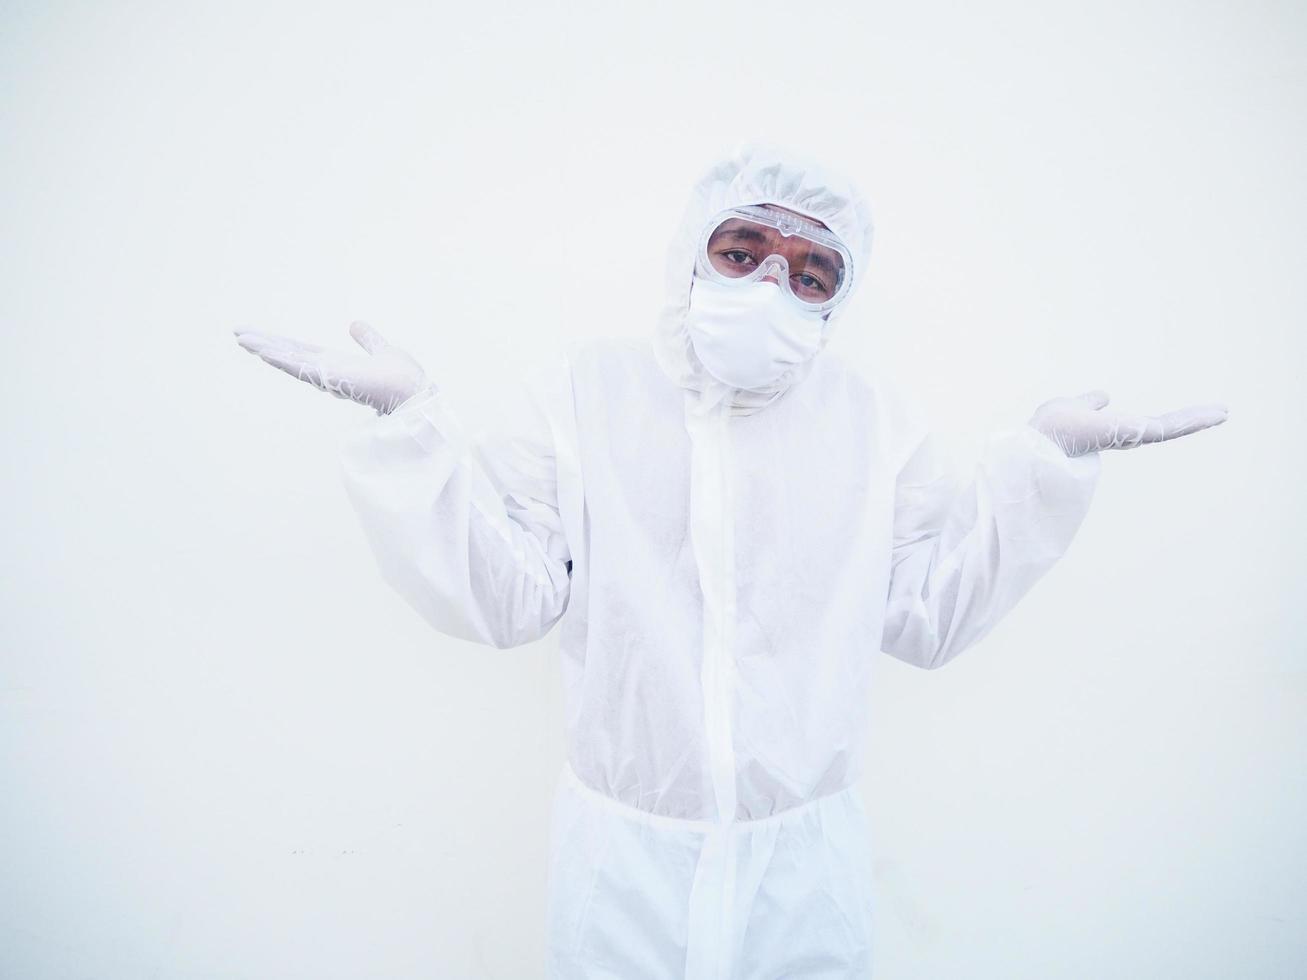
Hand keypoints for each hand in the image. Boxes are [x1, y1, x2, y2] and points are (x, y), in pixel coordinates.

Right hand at [235, 321, 434, 415]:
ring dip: (266, 350)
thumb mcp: (381, 349)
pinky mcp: (334, 380)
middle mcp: (329, 372)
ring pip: (291, 362)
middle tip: (237, 333)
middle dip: (264, 345)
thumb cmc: (403, 380)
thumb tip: (354, 324)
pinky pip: (304, 370)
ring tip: (242, 339)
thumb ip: (367, 339)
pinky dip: (284, 361)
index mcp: (336, 364)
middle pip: (289, 355)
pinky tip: (265, 352)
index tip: (256, 335)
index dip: (279, 343)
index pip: (301, 351)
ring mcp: (329, 377)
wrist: (416, 393)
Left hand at [1028, 390, 1228, 456]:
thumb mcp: (1074, 406)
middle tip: (1219, 414)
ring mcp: (1132, 437)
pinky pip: (1167, 428)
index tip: (1190, 414)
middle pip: (1164, 429)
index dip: (1167, 420)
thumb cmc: (1048, 430)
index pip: (1145, 425)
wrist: (1039, 441)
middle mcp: (1125, 437)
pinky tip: (1214, 415)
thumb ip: (1088, 402)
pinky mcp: (1135, 434)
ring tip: (1223, 413)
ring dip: (1198, 420)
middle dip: (1191, 422)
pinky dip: (1191, 421)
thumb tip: (1103, 396)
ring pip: (1171, 429)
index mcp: (1112, 430)